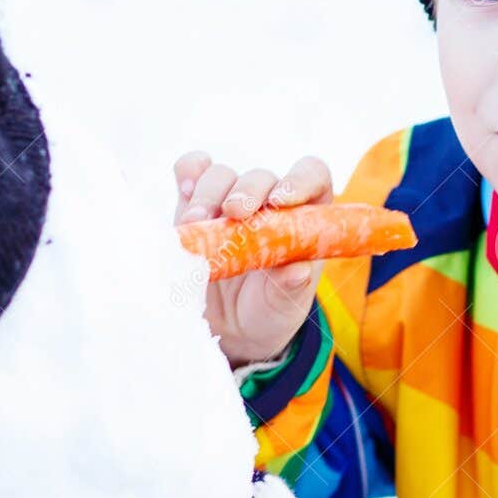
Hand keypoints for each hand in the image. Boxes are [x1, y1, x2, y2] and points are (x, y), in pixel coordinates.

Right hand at [173, 151, 332, 368]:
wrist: (229, 326)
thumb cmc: (268, 309)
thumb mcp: (284, 306)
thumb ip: (292, 288)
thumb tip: (297, 271)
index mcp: (304, 217)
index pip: (312, 177)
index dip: (301, 180)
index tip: (281, 201)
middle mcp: (268, 200)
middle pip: (261, 178)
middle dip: (246, 191)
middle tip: (233, 214)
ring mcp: (230, 199)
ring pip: (222, 175)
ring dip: (208, 193)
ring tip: (195, 222)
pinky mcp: (196, 203)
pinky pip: (191, 171)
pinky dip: (187, 173)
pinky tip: (185, 192)